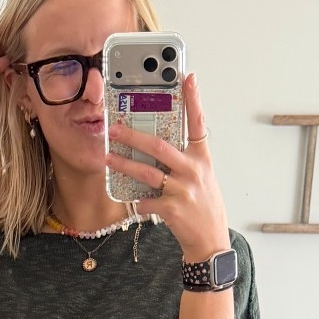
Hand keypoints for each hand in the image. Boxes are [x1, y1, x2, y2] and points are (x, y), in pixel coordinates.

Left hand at [113, 73, 229, 261]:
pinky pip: (146, 201)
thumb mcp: (202, 178)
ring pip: (147, 172)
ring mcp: (183, 190)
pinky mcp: (173, 209)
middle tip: (114, 128)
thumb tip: (157, 146)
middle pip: (159, 146)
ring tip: (108, 158)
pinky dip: (138, 201)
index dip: (193, 99)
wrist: (210, 241)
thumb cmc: (204, 207)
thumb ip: (184, 160)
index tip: (187, 77)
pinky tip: (135, 201)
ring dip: (124, 165)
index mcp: (202, 159)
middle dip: (133, 136)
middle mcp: (193, 171)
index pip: (198, 123)